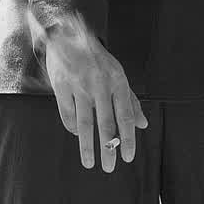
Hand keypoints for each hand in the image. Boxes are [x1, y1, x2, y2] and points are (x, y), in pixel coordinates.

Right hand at [41, 16, 147, 173]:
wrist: (68, 35)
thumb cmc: (98, 59)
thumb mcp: (118, 74)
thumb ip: (131, 100)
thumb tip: (143, 125)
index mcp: (117, 81)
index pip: (125, 116)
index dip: (127, 138)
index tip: (128, 157)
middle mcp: (99, 85)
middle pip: (105, 123)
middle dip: (108, 149)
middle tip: (109, 168)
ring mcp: (79, 86)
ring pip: (84, 123)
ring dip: (87, 146)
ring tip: (90, 163)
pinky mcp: (61, 86)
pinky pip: (68, 114)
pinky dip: (73, 128)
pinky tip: (77, 136)